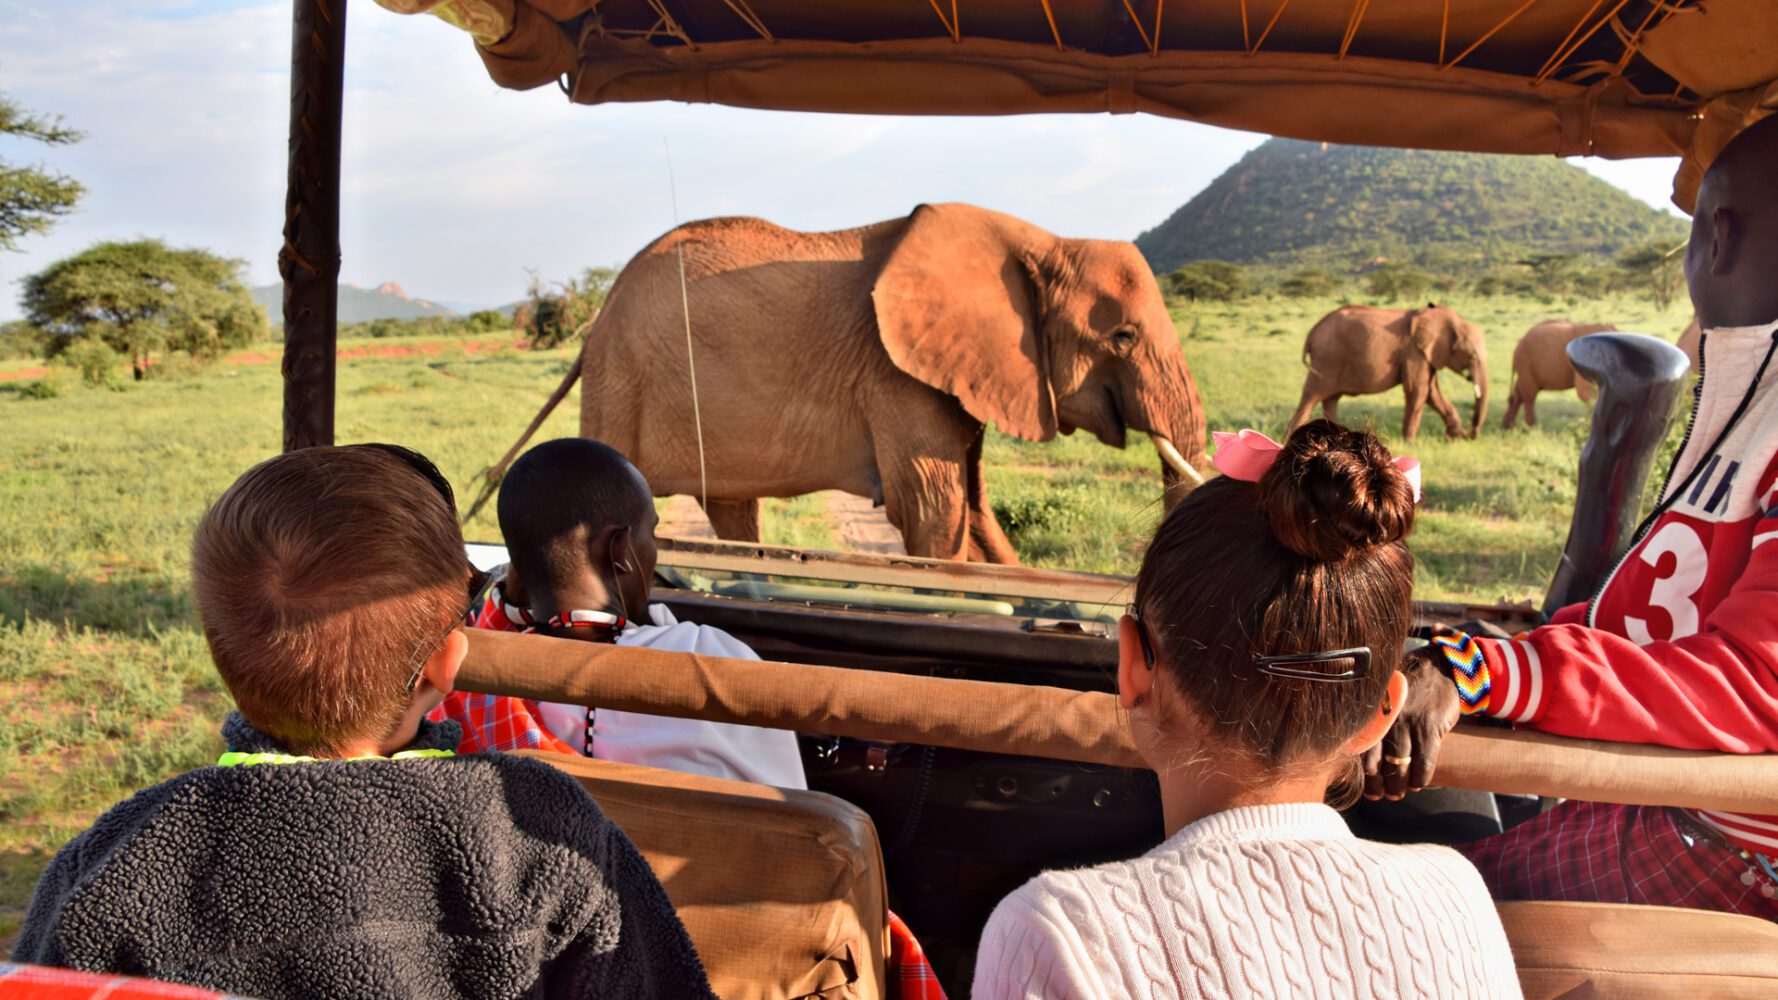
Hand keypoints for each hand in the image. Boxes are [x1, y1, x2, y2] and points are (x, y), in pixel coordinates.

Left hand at [1362, 627, 1462, 800]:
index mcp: (1371, 714)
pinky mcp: (1429, 725)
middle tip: (1384, 796)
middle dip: (1379, 784)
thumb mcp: (1385, 701)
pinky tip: (1419, 784)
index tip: (1368, 791)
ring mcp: (1407, 722)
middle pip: (1378, 761)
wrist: (1439, 668)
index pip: (1361, 750)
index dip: (1364, 775)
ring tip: (1399, 794)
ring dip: (1400, 785)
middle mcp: (1385, 718)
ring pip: (1400, 764)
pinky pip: (1424, 760)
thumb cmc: (1407, 691)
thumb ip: (1375, 724)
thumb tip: (1363, 758)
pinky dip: (1421, 776)